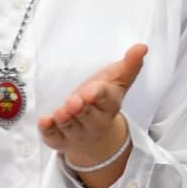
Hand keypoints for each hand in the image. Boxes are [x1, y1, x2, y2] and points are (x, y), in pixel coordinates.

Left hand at [39, 44, 145, 180]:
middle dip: (82, 109)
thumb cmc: (101, 101)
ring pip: (70, 127)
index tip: (92, 90)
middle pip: (88, 116)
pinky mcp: (59, 140)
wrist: (93, 134)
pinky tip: (44, 121)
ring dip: (65, 120)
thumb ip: (128, 65)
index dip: (99, 95)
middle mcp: (95, 122)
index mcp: (109, 106)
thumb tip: (142, 47)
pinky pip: (53, 137)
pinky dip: (48, 131)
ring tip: (61, 113)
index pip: (106, 100)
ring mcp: (77, 133)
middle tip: (75, 101)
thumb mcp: (115, 82)